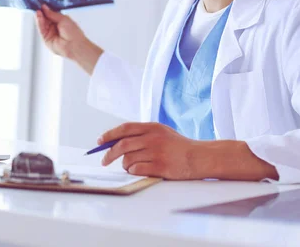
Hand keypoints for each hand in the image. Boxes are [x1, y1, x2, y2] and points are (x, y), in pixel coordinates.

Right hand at [35, 4, 102, 74]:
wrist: (74, 45)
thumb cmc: (73, 32)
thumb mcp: (63, 18)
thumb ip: (52, 14)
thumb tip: (44, 8)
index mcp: (60, 21)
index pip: (50, 14)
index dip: (46, 10)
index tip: (41, 5)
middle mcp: (55, 27)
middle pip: (45, 19)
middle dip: (41, 13)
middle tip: (37, 6)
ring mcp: (50, 33)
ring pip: (42, 24)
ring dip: (39, 17)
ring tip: (38, 11)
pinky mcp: (46, 39)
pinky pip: (41, 30)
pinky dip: (39, 23)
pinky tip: (39, 17)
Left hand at [98, 122, 278, 180]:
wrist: (199, 157)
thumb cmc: (178, 146)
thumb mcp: (161, 132)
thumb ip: (142, 134)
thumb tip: (115, 140)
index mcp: (152, 127)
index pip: (125, 128)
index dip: (109, 134)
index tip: (100, 142)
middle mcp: (153, 138)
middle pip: (122, 145)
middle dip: (109, 153)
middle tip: (104, 160)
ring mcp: (157, 152)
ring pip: (128, 159)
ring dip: (125, 164)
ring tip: (131, 165)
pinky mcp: (160, 167)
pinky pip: (137, 169)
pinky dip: (133, 171)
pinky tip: (140, 170)